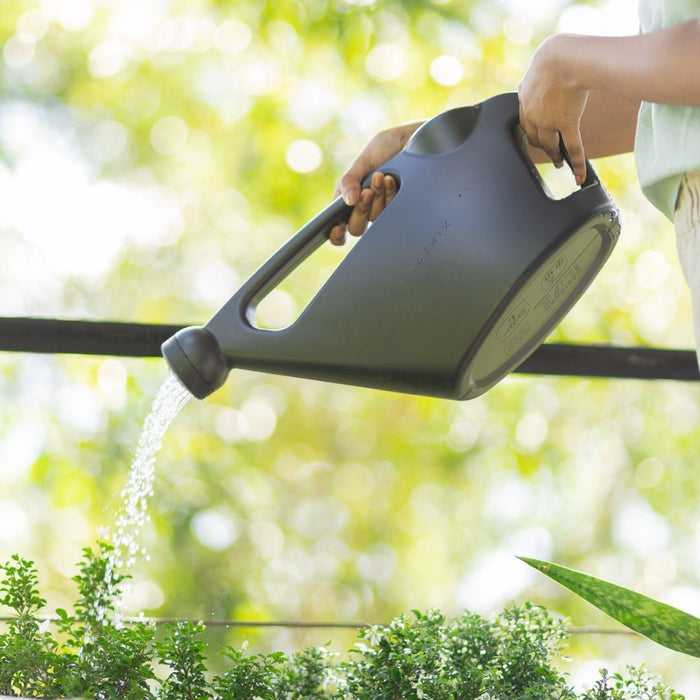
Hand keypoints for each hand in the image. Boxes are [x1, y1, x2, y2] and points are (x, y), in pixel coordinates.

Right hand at [330, 122, 422, 244]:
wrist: (412, 139)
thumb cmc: (385, 147)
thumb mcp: (363, 161)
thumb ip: (349, 180)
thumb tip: (347, 202)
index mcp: (349, 197)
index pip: (338, 224)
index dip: (336, 233)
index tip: (339, 230)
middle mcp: (364, 207)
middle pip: (357, 227)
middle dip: (361, 210)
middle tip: (367, 191)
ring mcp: (382, 208)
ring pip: (375, 218)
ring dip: (378, 197)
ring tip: (382, 176)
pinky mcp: (400, 207)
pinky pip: (392, 212)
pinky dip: (390, 195)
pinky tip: (392, 181)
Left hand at [518, 34, 589, 185]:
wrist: (564, 57)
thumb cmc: (556, 53)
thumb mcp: (540, 64)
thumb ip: (540, 74)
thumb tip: (548, 70)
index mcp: (524, 98)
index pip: (524, 122)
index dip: (531, 130)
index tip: (535, 137)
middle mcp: (532, 114)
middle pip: (534, 137)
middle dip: (541, 146)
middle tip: (549, 153)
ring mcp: (548, 121)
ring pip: (549, 145)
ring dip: (554, 156)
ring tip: (559, 163)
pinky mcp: (566, 123)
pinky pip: (572, 148)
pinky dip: (577, 164)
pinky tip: (579, 177)